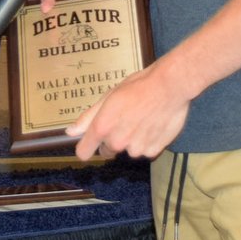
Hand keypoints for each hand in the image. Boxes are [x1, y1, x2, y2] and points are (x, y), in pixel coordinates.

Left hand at [65, 58, 189, 160]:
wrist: (169, 87)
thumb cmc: (138, 86)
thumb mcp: (109, 97)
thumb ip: (88, 117)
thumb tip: (71, 132)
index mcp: (103, 127)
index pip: (84, 152)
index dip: (85, 148)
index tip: (89, 143)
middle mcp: (117, 142)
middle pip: (107, 149)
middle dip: (112, 138)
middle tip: (125, 118)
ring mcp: (136, 149)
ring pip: (128, 149)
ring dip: (132, 139)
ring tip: (142, 118)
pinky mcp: (153, 151)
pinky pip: (145, 150)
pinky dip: (147, 141)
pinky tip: (153, 124)